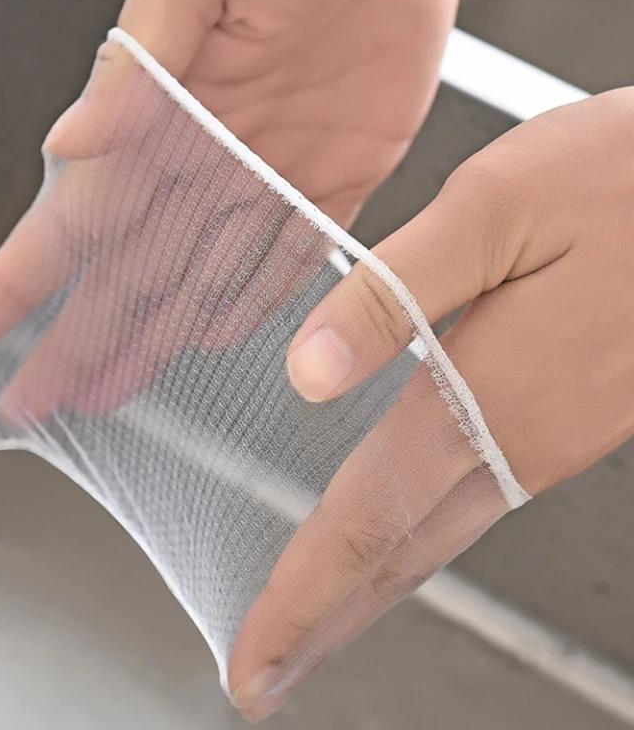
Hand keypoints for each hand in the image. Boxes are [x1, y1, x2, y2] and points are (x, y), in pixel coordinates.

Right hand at [0, 0, 460, 408]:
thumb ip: (141, 67)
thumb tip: (76, 146)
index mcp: (162, 105)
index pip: (76, 213)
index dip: (21, 278)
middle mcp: (209, 147)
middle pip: (131, 264)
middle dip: (83, 332)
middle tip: (43, 393)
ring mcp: (274, 164)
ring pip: (204, 272)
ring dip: (160, 332)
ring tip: (119, 384)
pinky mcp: (343, 166)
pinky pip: (294, 248)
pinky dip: (259, 295)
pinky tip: (221, 332)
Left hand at [228, 89, 633, 720]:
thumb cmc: (624, 178)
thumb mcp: (491, 207)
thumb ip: (393, 292)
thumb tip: (308, 370)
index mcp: (488, 393)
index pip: (368, 520)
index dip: (302, 595)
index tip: (252, 659)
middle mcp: (523, 436)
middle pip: (402, 554)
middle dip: (324, 617)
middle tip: (268, 671)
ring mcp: (555, 432)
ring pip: (439, 534)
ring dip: (367, 585)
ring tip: (312, 620)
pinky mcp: (573, 412)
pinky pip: (477, 498)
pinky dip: (418, 535)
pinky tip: (397, 534)